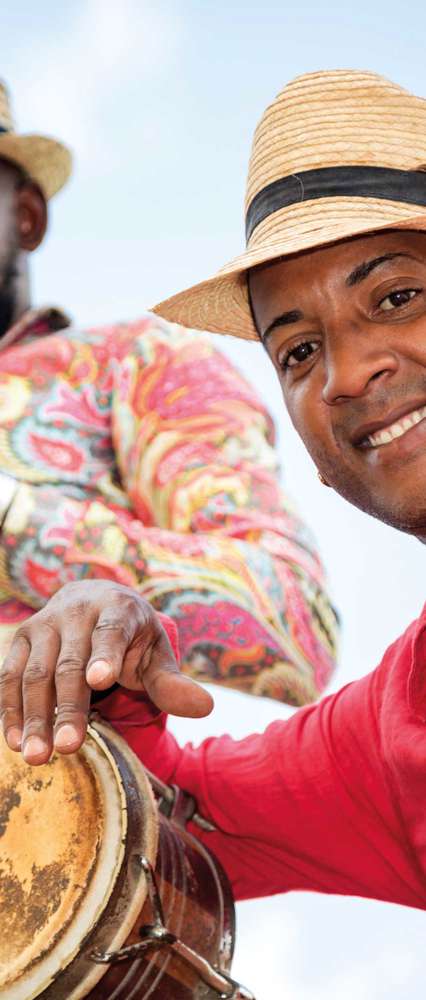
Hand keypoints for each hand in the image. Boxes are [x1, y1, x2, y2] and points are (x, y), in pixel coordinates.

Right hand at [0, 580, 212, 764]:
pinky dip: (11, 710)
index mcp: (118, 609)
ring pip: (35, 673)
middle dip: (68, 707)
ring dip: (35, 717)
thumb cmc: (132, 635)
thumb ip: (172, 682)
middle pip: (69, 663)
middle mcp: (77, 611)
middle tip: (67, 747)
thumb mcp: (156, 652)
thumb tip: (204, 707)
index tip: (99, 681)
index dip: (105, 655)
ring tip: (38, 756)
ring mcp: (45, 623)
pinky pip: (10, 676)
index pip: (111, 633)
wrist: (94, 598)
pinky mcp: (22, 639)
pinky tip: (16, 742)